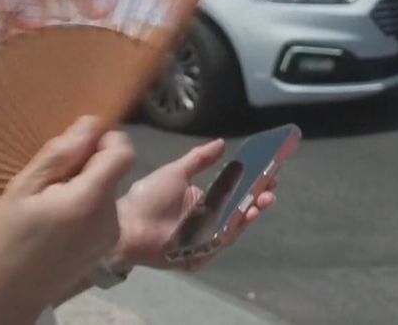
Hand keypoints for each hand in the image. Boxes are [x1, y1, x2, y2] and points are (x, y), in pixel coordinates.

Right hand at [0, 117, 134, 323]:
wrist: (11, 293)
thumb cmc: (10, 237)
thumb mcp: (23, 188)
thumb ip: (60, 154)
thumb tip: (91, 123)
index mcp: (90, 199)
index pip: (123, 152)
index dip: (107, 138)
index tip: (78, 142)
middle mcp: (111, 216)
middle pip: (113, 170)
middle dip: (88, 163)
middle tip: (51, 177)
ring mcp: (112, 233)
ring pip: (108, 188)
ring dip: (87, 183)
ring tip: (52, 199)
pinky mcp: (108, 244)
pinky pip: (104, 209)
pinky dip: (88, 203)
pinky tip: (61, 217)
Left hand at [113, 139, 276, 270]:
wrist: (128, 224)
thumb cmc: (149, 197)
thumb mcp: (176, 172)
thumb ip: (199, 159)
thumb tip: (222, 143)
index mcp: (204, 201)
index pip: (235, 193)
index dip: (252, 184)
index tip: (269, 173)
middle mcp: (208, 220)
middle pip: (239, 211)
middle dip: (257, 200)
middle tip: (270, 191)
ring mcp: (204, 239)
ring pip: (233, 227)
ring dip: (249, 215)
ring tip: (261, 202)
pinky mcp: (198, 255)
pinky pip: (218, 244)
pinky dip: (230, 232)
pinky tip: (240, 220)